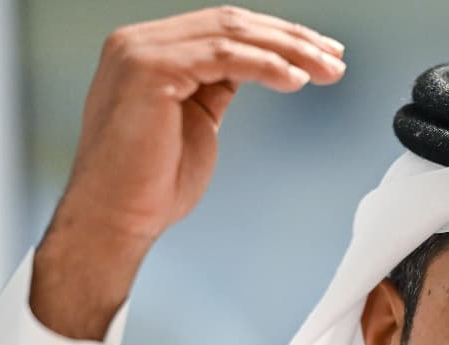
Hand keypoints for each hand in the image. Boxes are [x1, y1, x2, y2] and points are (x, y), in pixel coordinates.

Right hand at [32, 6, 344, 339]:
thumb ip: (217, 85)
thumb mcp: (195, 118)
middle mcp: (139, 42)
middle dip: (291, 39)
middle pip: (231, 23)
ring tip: (325, 70)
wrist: (114, 218)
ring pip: (232, 34)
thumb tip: (259, 66)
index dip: (276, 37)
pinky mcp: (150, 70)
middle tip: (334, 59)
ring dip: (288, 51)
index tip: (319, 53)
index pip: (223, 28)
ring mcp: (141, 52)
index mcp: (150, 50)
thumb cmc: (149, 184)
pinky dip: (265, 65)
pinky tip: (294, 79)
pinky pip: (223, 56)